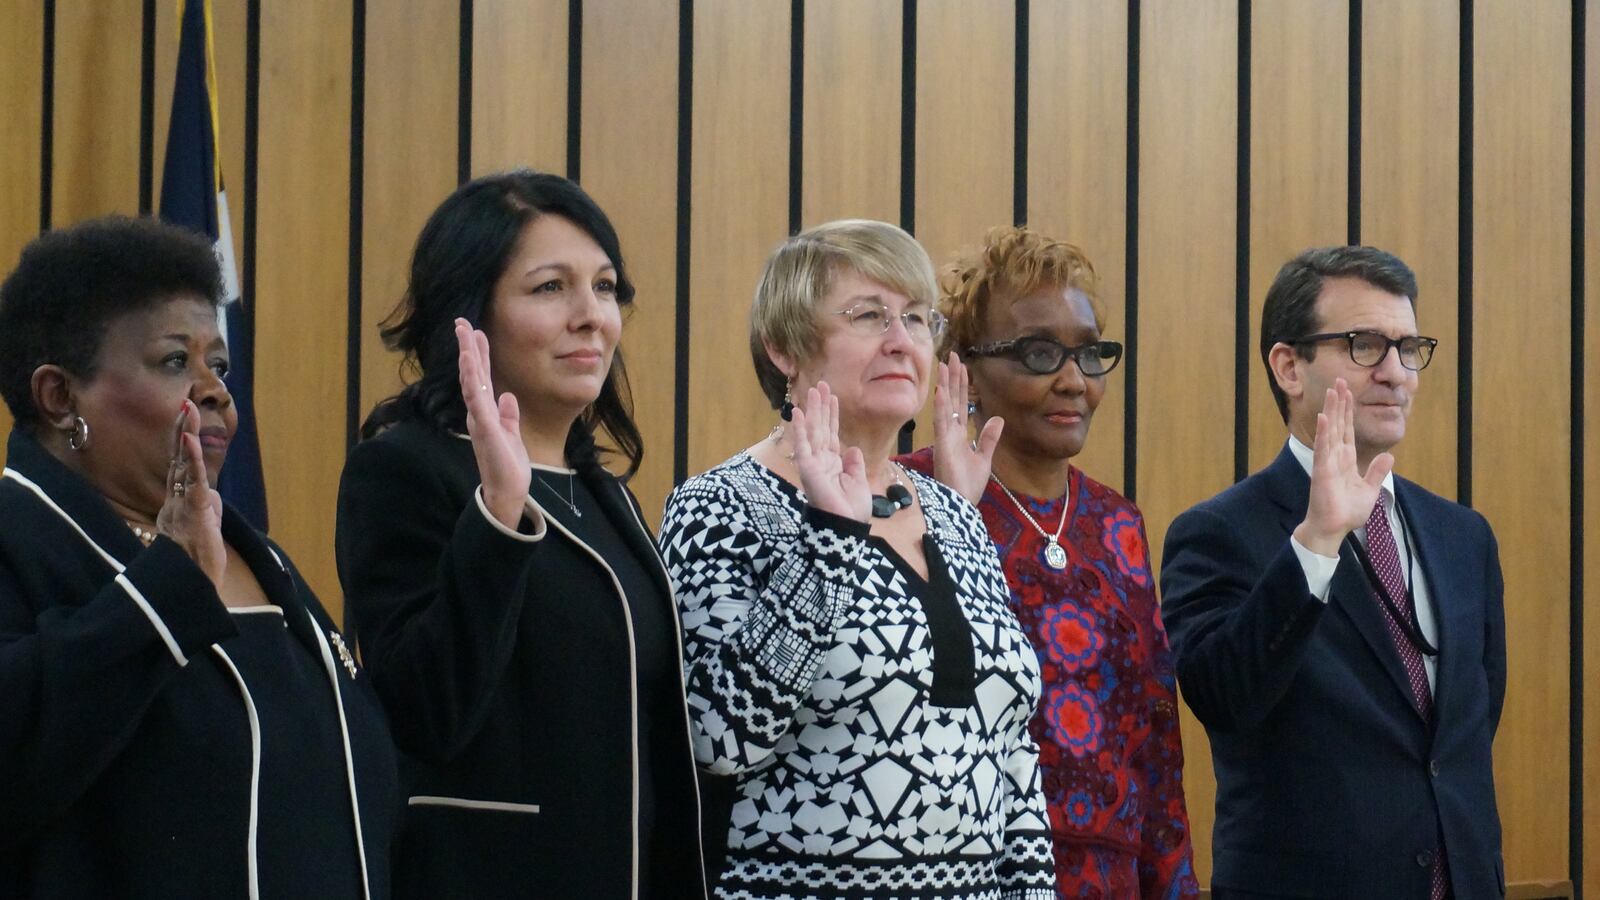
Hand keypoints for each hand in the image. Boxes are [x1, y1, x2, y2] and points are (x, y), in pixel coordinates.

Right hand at [156, 401, 226, 586]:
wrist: (194, 587)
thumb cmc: (199, 563)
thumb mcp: (205, 529)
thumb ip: (206, 508)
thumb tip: (212, 495)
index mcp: (178, 504)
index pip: (180, 467)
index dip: (181, 443)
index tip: (184, 418)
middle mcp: (176, 500)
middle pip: (178, 459)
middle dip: (181, 430)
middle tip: (185, 403)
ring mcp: (183, 505)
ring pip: (184, 465)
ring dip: (186, 435)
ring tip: (188, 410)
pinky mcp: (194, 511)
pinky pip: (194, 481)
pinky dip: (193, 460)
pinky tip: (190, 440)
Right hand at [456, 318, 530, 528]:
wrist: (508, 491)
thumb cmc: (508, 466)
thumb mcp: (511, 434)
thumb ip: (508, 415)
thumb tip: (508, 396)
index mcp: (486, 412)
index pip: (480, 377)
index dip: (478, 355)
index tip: (476, 332)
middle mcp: (478, 412)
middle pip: (471, 374)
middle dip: (467, 348)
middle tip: (462, 322)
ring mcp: (480, 419)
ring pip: (471, 382)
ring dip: (468, 358)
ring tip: (464, 335)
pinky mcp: (485, 429)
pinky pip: (477, 401)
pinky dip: (472, 382)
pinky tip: (469, 364)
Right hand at [791, 382, 870, 522]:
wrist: (845, 527)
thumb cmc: (852, 510)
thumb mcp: (859, 482)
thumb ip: (854, 464)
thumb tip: (853, 449)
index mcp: (834, 463)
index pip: (832, 434)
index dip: (833, 415)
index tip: (834, 397)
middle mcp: (822, 460)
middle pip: (822, 427)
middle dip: (822, 406)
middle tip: (822, 384)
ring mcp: (813, 463)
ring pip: (813, 431)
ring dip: (812, 410)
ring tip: (812, 389)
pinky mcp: (807, 468)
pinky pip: (802, 445)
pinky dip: (799, 428)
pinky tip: (797, 412)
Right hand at [930, 353, 1002, 503]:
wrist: (961, 503)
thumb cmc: (969, 485)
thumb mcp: (984, 458)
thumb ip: (988, 438)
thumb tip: (997, 418)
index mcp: (959, 435)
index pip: (962, 404)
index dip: (962, 385)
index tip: (963, 367)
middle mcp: (950, 432)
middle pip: (953, 399)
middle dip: (953, 378)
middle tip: (951, 356)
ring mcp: (944, 436)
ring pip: (945, 404)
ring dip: (946, 384)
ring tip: (945, 363)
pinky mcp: (942, 444)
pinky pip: (941, 421)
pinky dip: (941, 405)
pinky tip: (941, 389)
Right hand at [1294, 378, 1393, 556]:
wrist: (1333, 528)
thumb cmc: (1346, 512)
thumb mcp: (1369, 490)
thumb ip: (1377, 472)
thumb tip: (1389, 457)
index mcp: (1346, 460)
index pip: (1347, 430)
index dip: (1348, 411)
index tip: (1348, 392)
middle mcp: (1335, 456)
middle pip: (1338, 424)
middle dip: (1339, 403)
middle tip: (1339, 381)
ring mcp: (1328, 462)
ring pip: (1330, 430)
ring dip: (1331, 410)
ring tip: (1332, 390)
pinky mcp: (1322, 471)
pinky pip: (1323, 448)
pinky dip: (1323, 432)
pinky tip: (1323, 417)